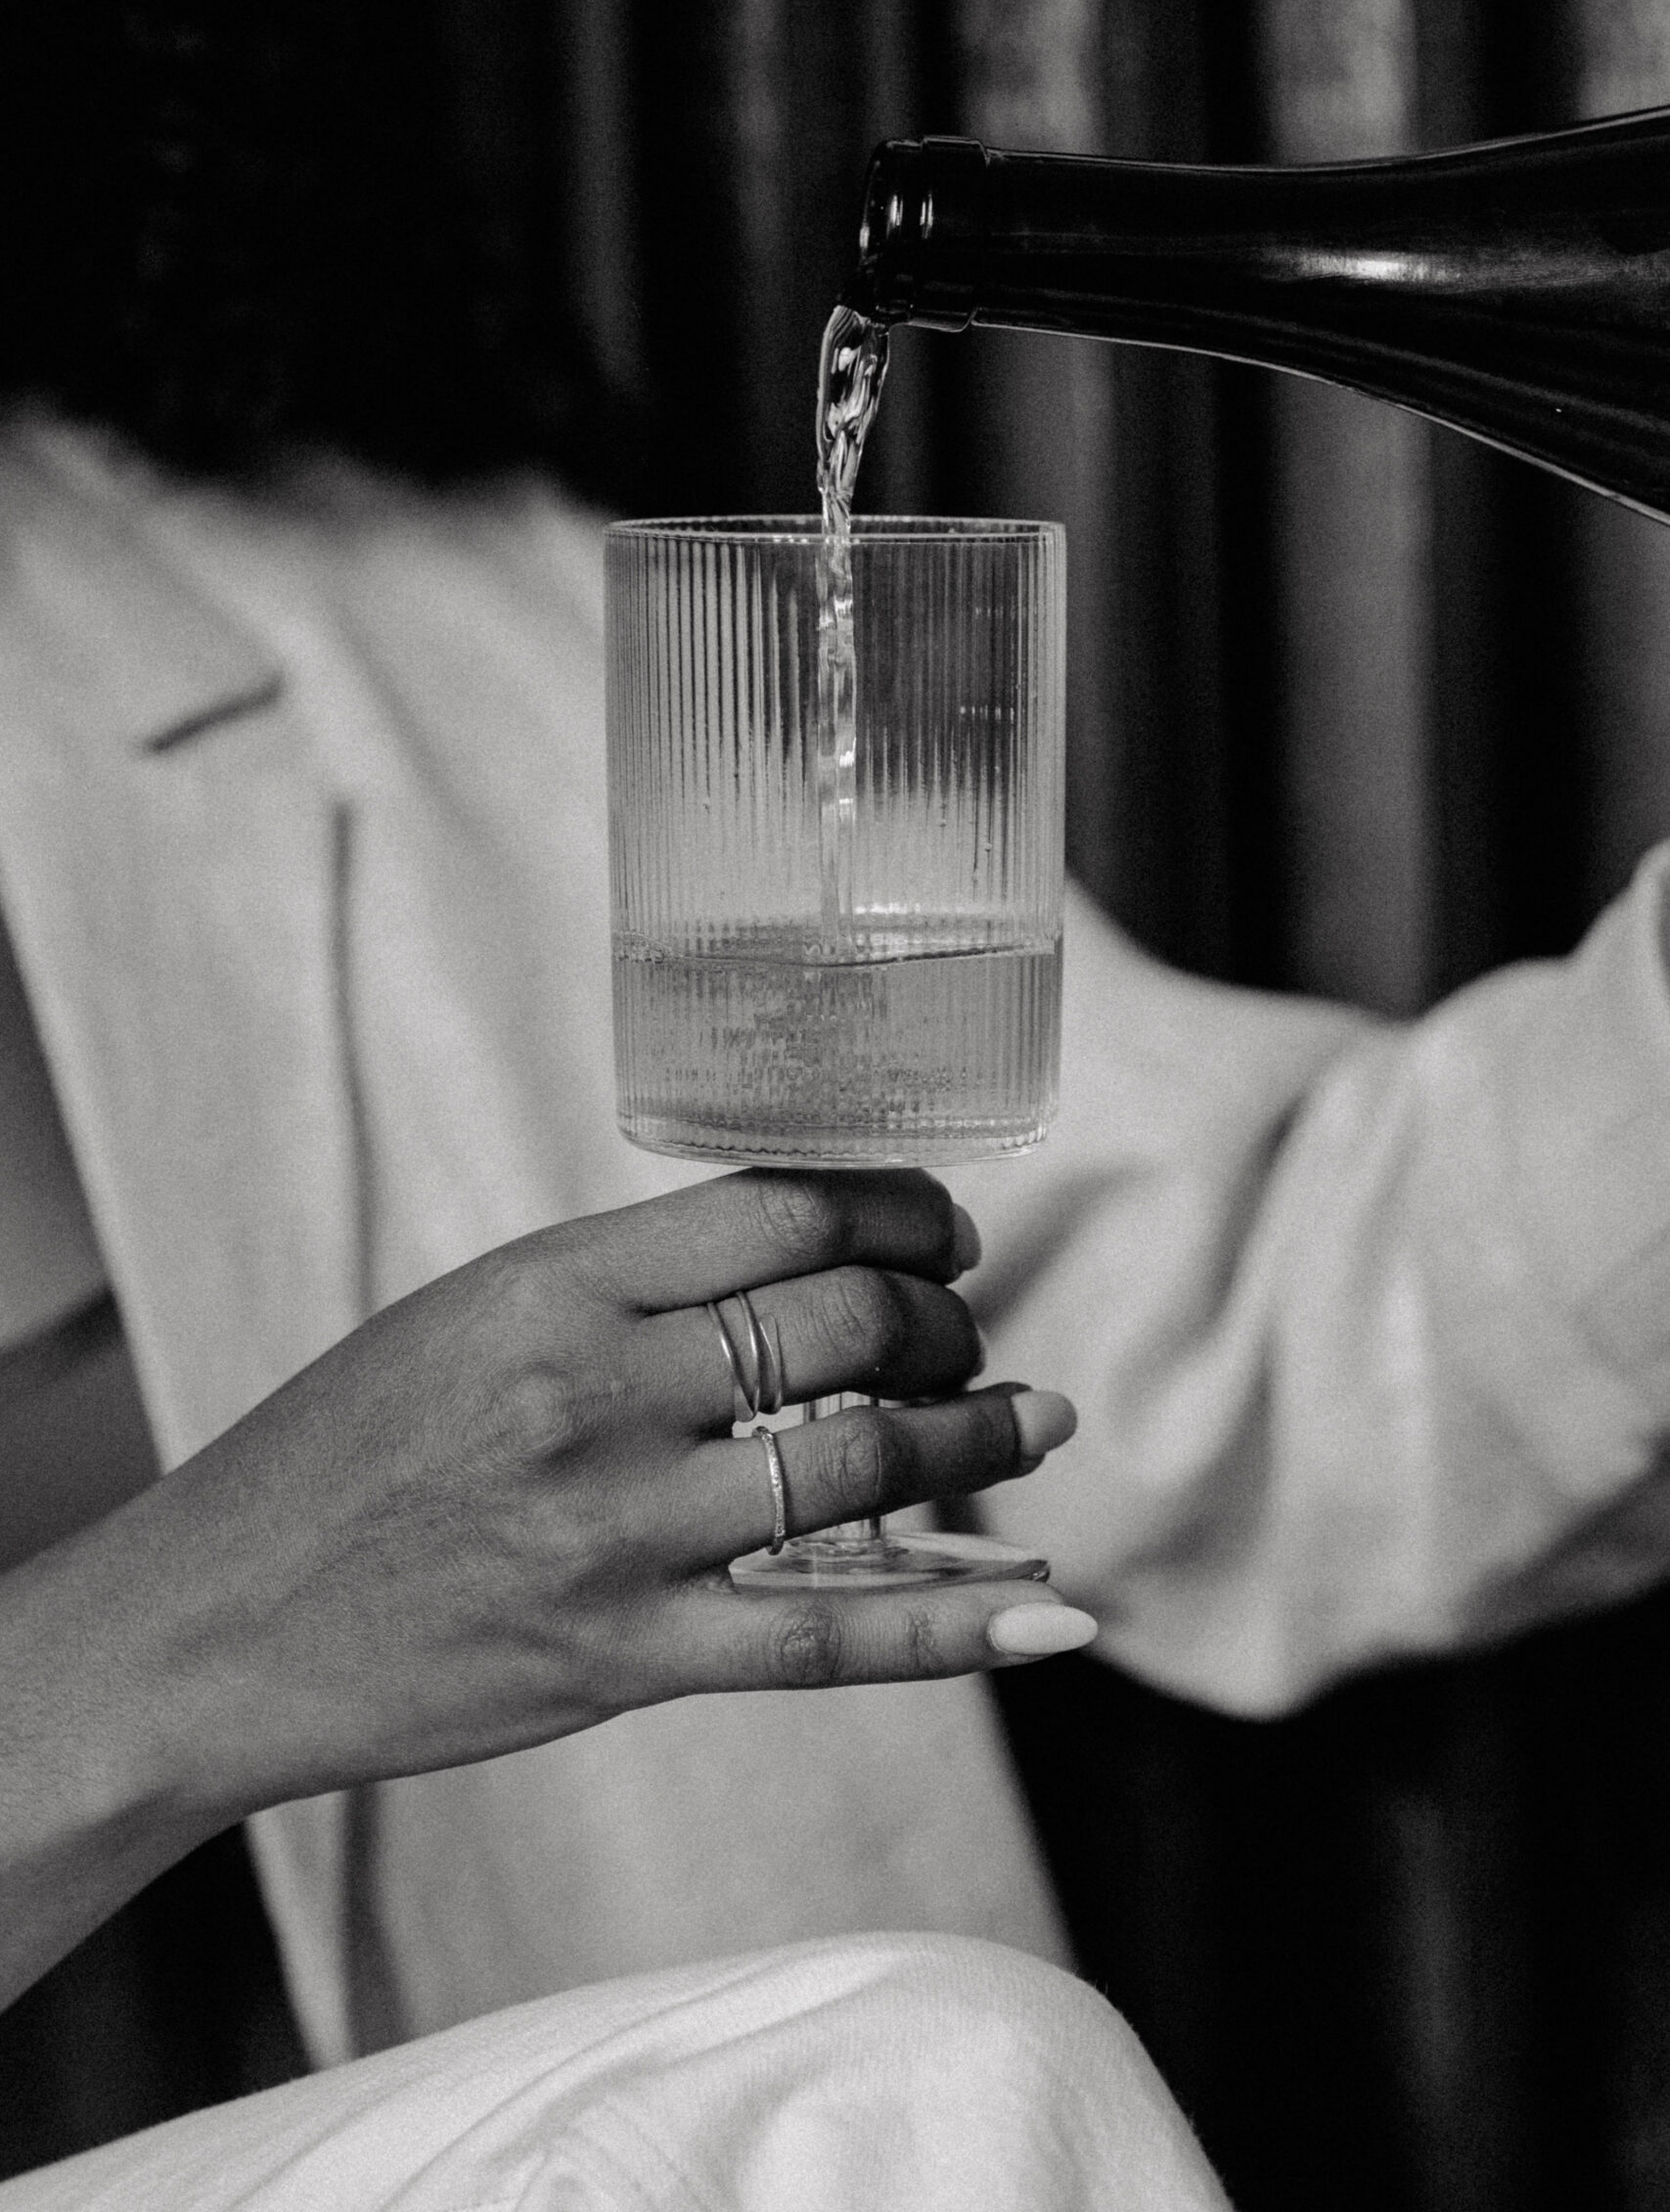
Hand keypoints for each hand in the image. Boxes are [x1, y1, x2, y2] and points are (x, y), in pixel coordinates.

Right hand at [0, 1170, 1087, 2001]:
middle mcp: (595, 1396)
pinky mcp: (627, 1660)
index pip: (780, 1210)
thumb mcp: (466, 1316)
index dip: (896, 1208)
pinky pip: (831, 1636)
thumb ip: (621, 1290)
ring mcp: (617, 1535)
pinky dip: (959, 1621)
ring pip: (861, 1464)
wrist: (211, 1629)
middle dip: (940, 1317)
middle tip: (966, 1327)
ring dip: (976, 1437)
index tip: (939, 1224)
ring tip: (1033, 1422)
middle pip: (840, 1322)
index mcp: (551, 1287)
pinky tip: (1053, 1605)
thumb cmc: (336, 1456)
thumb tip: (792, 1262)